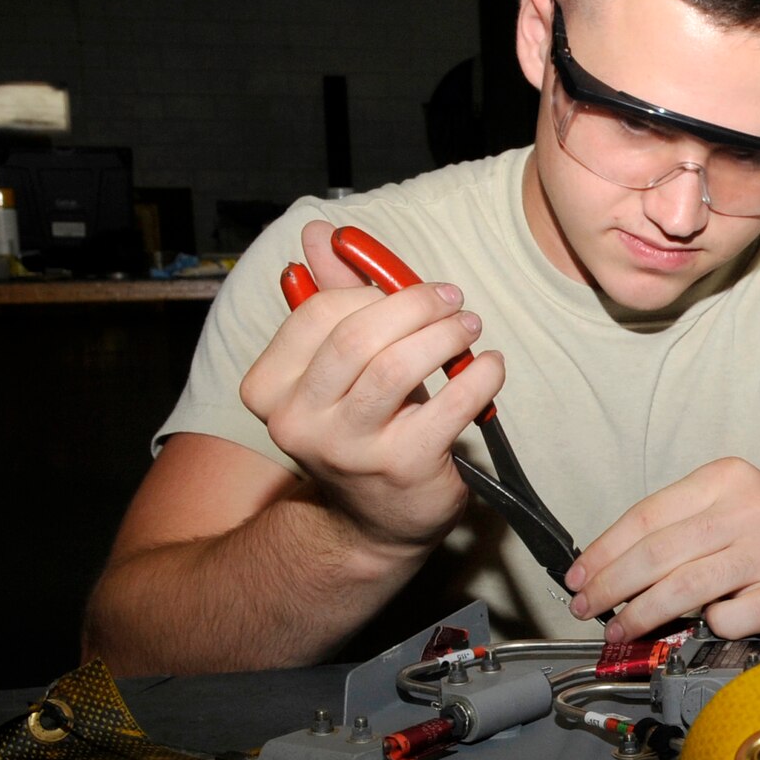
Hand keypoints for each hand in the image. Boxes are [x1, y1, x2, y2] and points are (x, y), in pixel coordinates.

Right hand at [240, 219, 503, 552]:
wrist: (374, 525)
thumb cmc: (360, 432)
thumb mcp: (335, 369)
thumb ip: (329, 299)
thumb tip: (320, 233)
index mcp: (270, 388)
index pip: (319, 313)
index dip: (373, 291)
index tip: (413, 287)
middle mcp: (299, 421)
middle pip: (356, 336)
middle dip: (413, 305)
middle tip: (452, 299)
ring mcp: (350, 448)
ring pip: (397, 366)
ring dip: (444, 334)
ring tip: (468, 326)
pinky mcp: (403, 466)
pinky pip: (450, 404)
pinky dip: (479, 376)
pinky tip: (489, 367)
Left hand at [568, 458, 759, 641]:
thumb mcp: (737, 505)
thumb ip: (684, 526)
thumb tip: (615, 566)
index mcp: (725, 480)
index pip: (646, 515)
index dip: (604, 550)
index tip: (580, 575)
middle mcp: (747, 510)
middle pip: (656, 551)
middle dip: (610, 584)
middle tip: (589, 606)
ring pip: (683, 585)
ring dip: (641, 613)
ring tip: (621, 627)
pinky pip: (730, 616)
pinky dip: (706, 625)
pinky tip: (698, 628)